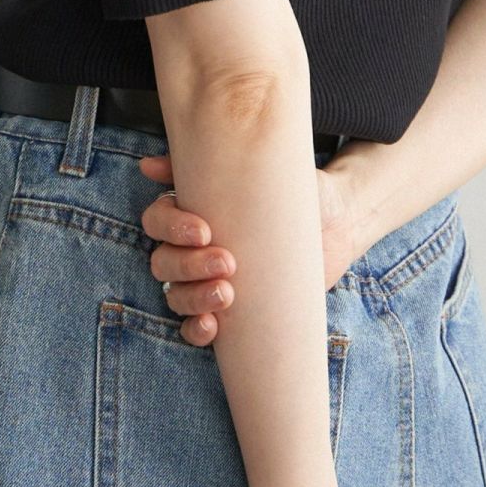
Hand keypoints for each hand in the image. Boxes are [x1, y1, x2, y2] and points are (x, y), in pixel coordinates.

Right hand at [137, 149, 369, 345]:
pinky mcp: (228, 308)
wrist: (336, 222)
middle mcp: (193, 246)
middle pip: (163, 261)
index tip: (205, 231)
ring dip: (193, 297)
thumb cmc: (294, 188)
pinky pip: (194, 327)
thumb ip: (217, 156)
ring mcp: (208, 279)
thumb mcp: (262, 165)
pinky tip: (212, 325)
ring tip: (227, 293)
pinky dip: (195, 330)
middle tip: (228, 263)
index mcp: (192, 211)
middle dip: (189, 265)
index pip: (157, 220)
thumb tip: (149, 165)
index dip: (171, 227)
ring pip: (175, 294)